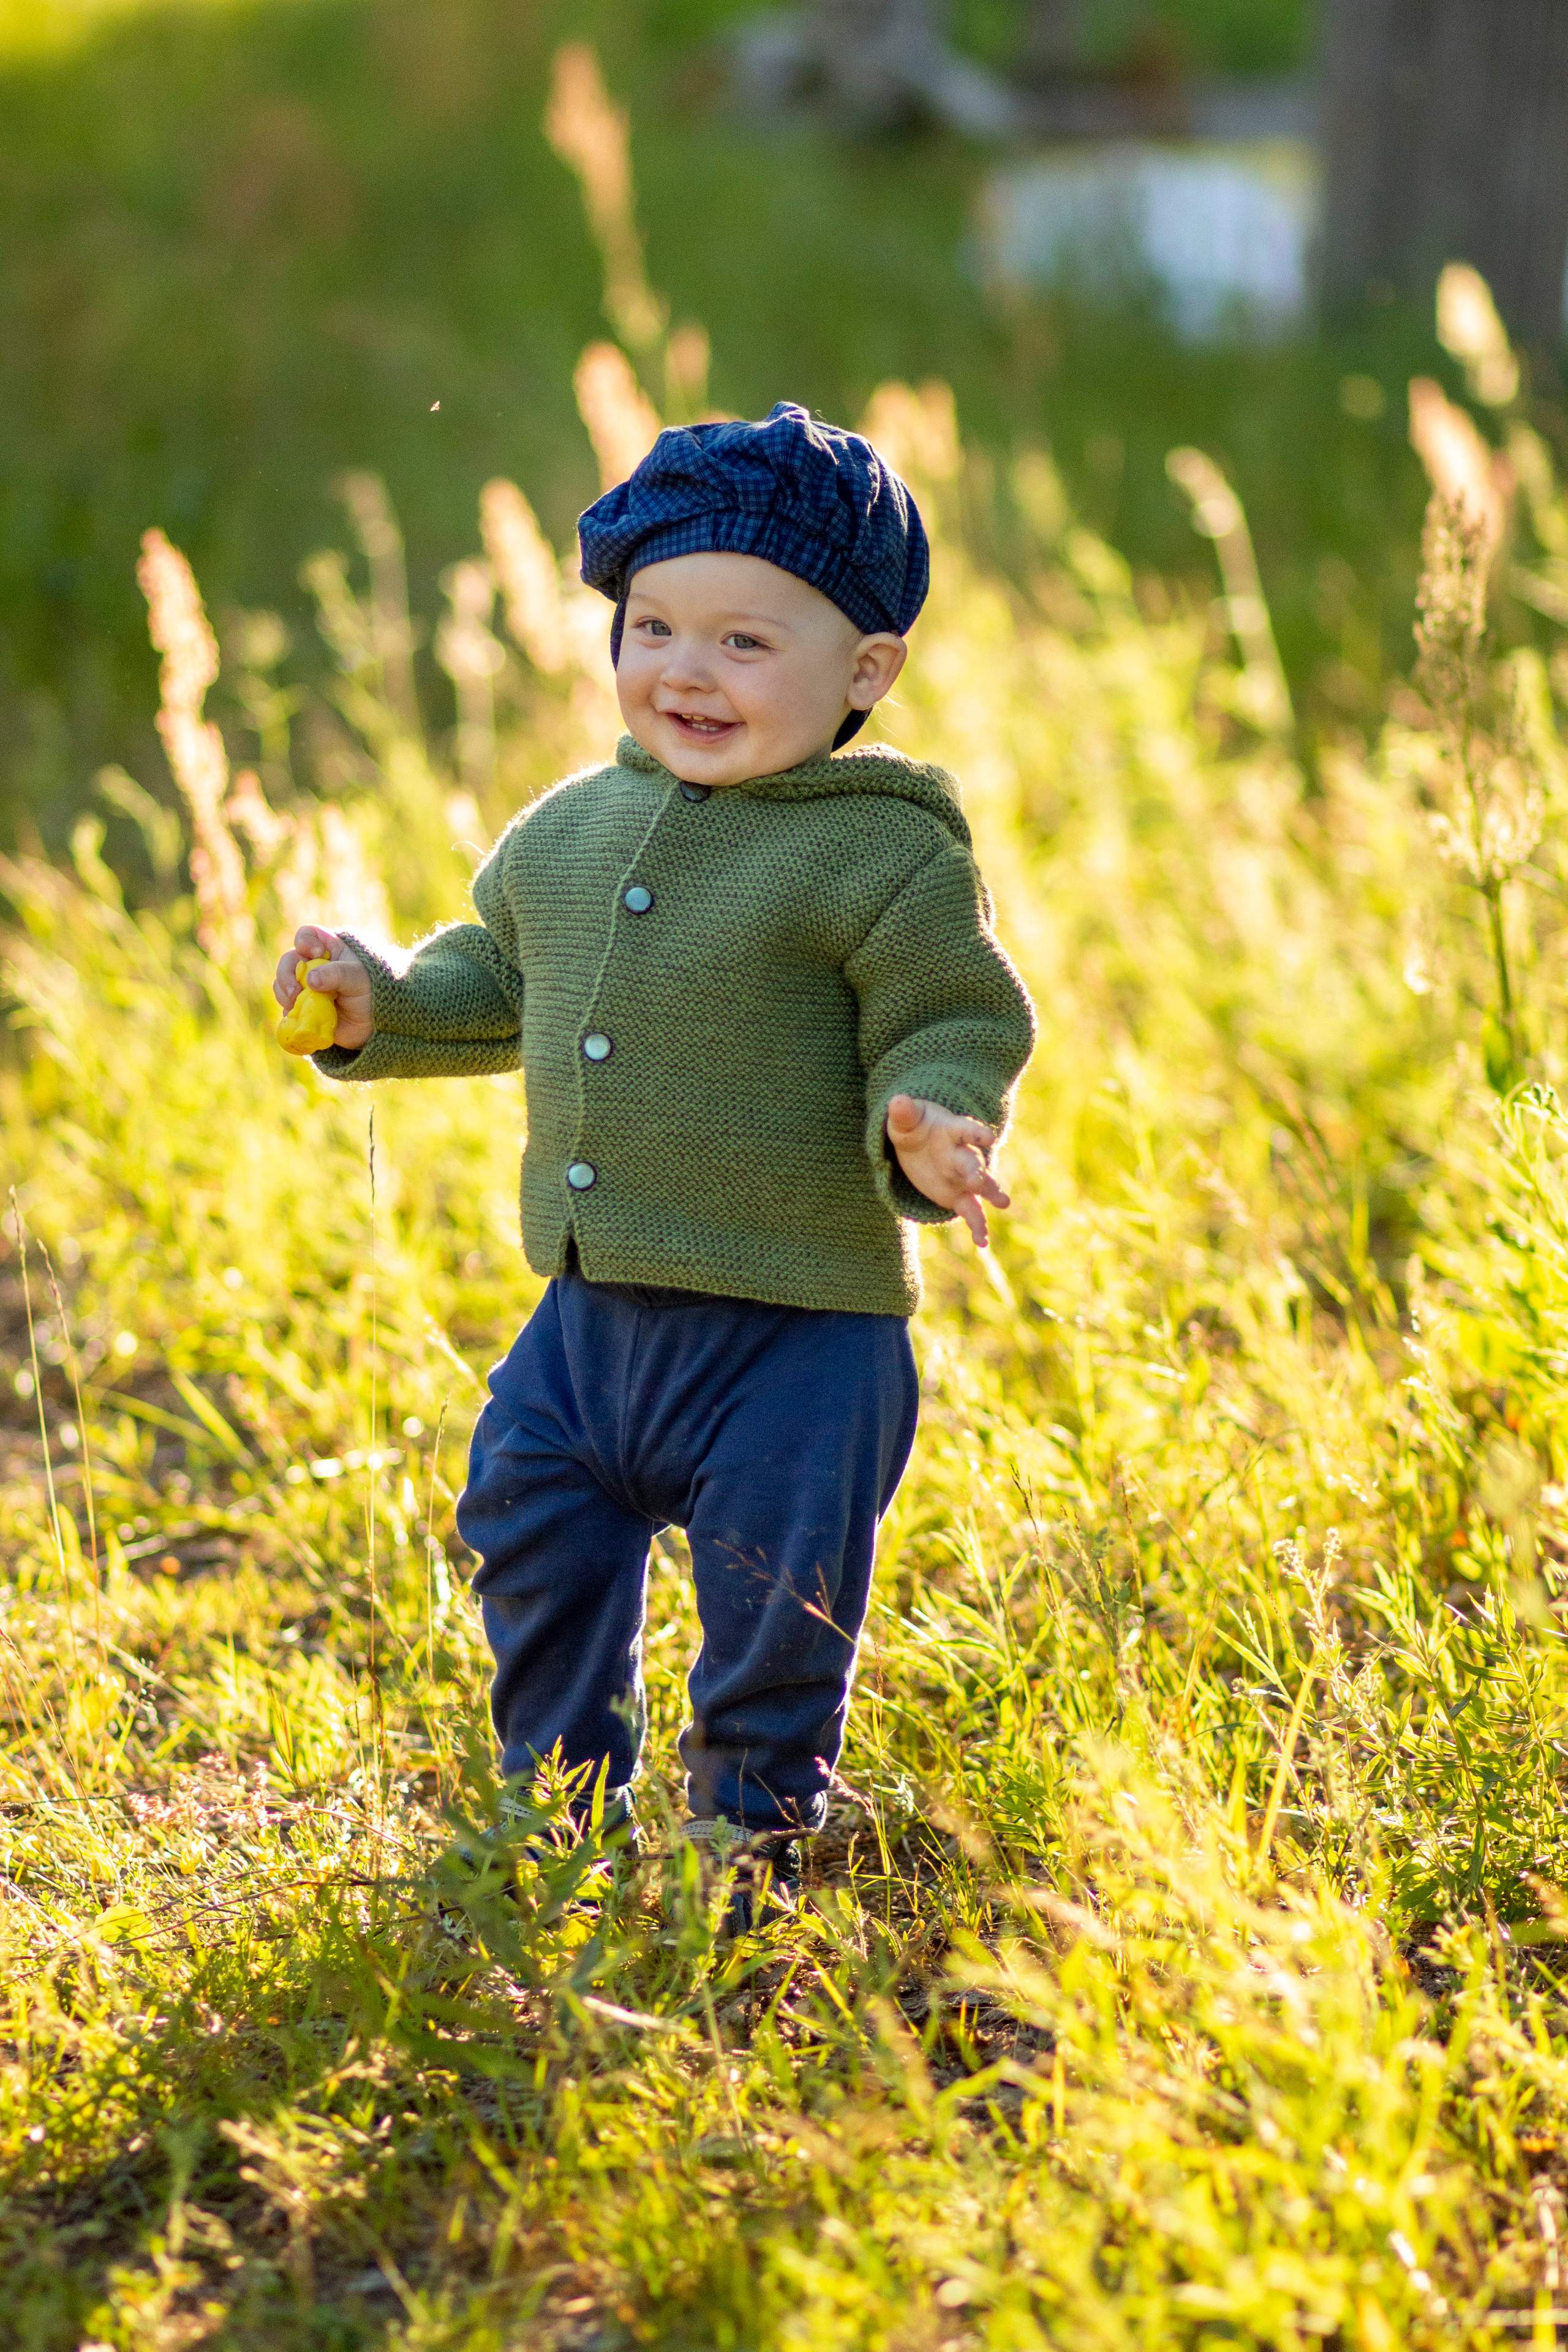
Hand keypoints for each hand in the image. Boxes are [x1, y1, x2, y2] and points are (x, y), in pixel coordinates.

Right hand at [273, 925, 373, 1050]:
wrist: (378, 1022)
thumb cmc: (374, 991)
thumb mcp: (358, 978)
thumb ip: (337, 974)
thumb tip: (310, 980)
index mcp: (328, 949)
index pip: (306, 936)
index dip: (305, 941)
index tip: (318, 953)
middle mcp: (313, 966)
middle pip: (288, 962)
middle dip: (286, 975)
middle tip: (295, 992)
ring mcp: (306, 988)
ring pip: (282, 985)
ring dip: (285, 995)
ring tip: (297, 1005)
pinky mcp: (304, 1008)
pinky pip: (287, 1008)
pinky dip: (289, 1013)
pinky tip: (300, 1018)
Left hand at [886, 1093, 1009, 1245]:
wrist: (919, 1145)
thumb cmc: (915, 1127)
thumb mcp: (906, 1119)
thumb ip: (904, 1113)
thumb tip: (898, 1100)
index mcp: (952, 1131)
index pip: (966, 1129)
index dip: (977, 1132)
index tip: (988, 1137)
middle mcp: (962, 1154)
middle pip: (972, 1162)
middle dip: (976, 1171)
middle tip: (978, 1180)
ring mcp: (963, 1177)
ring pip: (980, 1187)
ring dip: (990, 1194)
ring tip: (1003, 1202)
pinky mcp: (958, 1196)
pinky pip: (971, 1211)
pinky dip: (977, 1226)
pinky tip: (981, 1242)